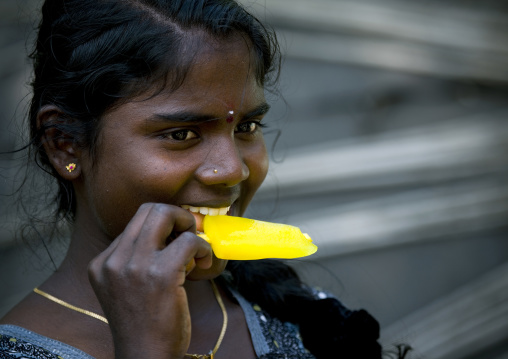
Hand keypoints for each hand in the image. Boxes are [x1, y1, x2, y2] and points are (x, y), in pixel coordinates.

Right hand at [88, 203, 212, 358]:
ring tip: (196, 251)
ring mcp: (134, 266)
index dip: (162, 228)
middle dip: (176, 215)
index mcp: (102, 264)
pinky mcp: (160, 274)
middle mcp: (113, 261)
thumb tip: (171, 233)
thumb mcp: (125, 288)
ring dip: (189, 227)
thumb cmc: (144, 325)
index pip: (135, 223)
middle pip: (149, 209)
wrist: (145, 357)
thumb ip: (137, 260)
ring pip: (166, 215)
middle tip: (188, 233)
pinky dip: (203, 246)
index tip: (176, 242)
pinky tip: (203, 262)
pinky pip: (189, 240)